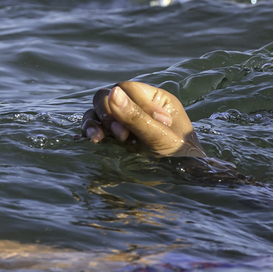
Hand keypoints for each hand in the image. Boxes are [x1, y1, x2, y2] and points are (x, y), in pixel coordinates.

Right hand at [82, 81, 202, 156]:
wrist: (182, 183)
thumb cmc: (180, 158)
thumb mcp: (161, 137)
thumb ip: (137, 116)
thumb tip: (112, 92)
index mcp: (155, 99)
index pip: (129, 89)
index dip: (129, 104)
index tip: (148, 125)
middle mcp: (137, 107)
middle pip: (108, 97)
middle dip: (109, 114)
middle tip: (123, 136)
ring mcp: (124, 123)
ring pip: (97, 112)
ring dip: (95, 123)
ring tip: (99, 139)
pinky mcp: (114, 140)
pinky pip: (95, 128)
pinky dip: (90, 132)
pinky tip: (93, 139)